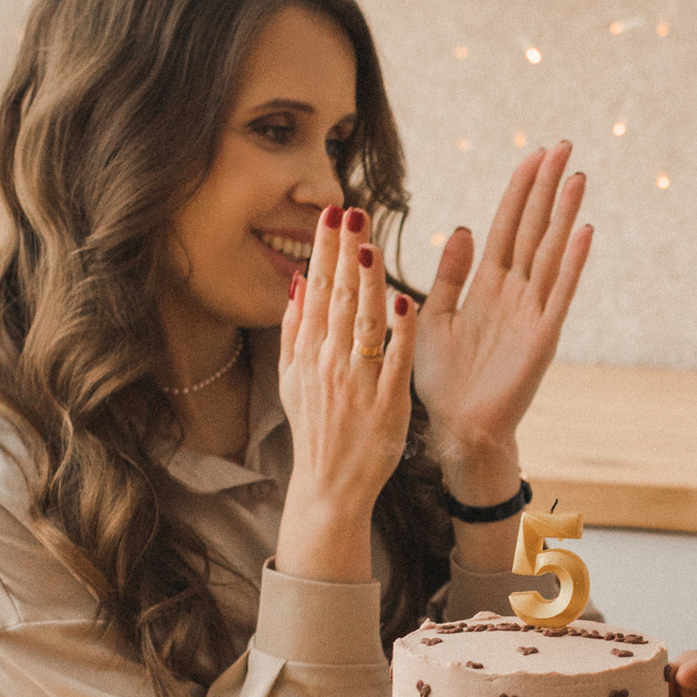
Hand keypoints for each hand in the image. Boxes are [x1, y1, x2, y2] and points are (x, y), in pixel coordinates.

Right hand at [276, 205, 416, 581]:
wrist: (329, 485)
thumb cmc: (316, 429)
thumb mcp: (292, 380)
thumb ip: (294, 331)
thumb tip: (297, 282)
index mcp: (309, 353)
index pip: (318, 290)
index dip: (325, 250)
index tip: (333, 213)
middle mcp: (329, 363)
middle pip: (338, 299)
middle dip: (344, 253)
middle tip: (353, 211)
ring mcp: (358, 383)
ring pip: (363, 324)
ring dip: (367, 282)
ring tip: (370, 244)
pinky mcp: (387, 405)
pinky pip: (395, 361)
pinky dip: (399, 332)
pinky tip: (403, 300)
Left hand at [414, 146, 593, 497]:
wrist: (455, 427)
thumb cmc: (443, 378)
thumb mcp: (433, 314)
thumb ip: (450, 273)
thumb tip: (463, 227)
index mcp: (487, 285)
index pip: (506, 225)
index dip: (519, 190)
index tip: (533, 154)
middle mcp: (514, 292)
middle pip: (533, 228)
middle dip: (546, 187)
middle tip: (565, 145)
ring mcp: (531, 312)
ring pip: (550, 252)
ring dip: (564, 214)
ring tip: (578, 175)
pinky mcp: (542, 337)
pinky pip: (559, 293)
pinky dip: (572, 263)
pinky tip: (583, 231)